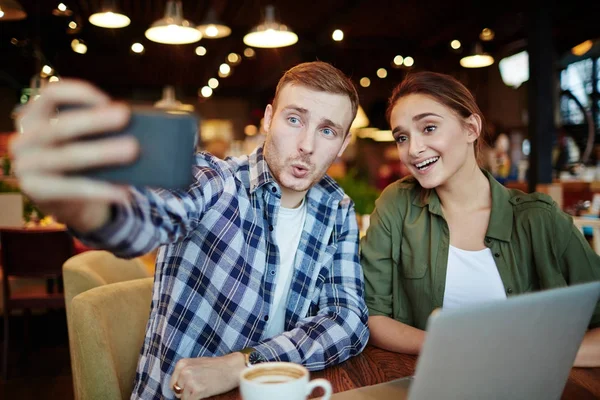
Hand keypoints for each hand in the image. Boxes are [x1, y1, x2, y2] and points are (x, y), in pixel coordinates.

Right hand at [10, 79, 138, 232]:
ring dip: (103, 152)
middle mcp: (24, 139)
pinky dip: (101, 189)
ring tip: (133, 150)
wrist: (69, 203)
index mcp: (34, 117)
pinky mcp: (34, 191)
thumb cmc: (82, 164)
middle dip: (95, 120)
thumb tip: (133, 127)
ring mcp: (25, 166)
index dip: (80, 93)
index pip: (51, 94)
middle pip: (61, 126)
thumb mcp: (86, 141)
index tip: (108, 100)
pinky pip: (72, 188)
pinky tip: (124, 192)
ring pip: (68, 156)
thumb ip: (98, 131)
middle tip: (126, 116)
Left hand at [170, 352, 245, 399]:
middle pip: (177, 391)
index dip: (182, 387)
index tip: (191, 386)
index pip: (173, 383)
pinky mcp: (196, 390)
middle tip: (199, 387)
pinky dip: (196, 399)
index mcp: (182, 364)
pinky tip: (205, 392)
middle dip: (186, 392)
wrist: (233, 367)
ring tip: (204, 388)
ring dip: (192, 396)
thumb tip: (177, 387)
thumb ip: (186, 372)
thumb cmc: (217, 366)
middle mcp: (183, 371)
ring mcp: (189, 381)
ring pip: (183, 398)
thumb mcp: (197, 364)